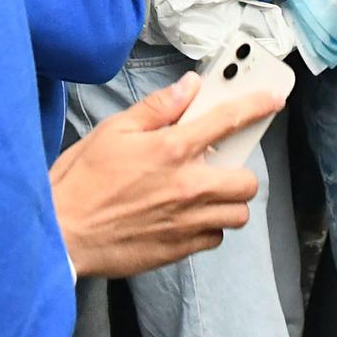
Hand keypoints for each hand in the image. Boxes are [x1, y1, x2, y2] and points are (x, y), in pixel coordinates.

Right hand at [50, 71, 273, 278]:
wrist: (63, 234)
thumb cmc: (81, 181)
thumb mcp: (113, 130)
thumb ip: (157, 108)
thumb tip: (188, 87)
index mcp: (171, 149)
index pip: (228, 121)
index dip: (256, 106)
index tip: (273, 99)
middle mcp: (187, 186)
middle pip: (247, 181)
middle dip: (239, 172)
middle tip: (218, 166)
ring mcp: (186, 222)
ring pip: (236, 214)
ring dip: (226, 202)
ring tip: (203, 193)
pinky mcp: (179, 249)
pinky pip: (214, 239)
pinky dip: (208, 228)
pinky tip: (185, 217)